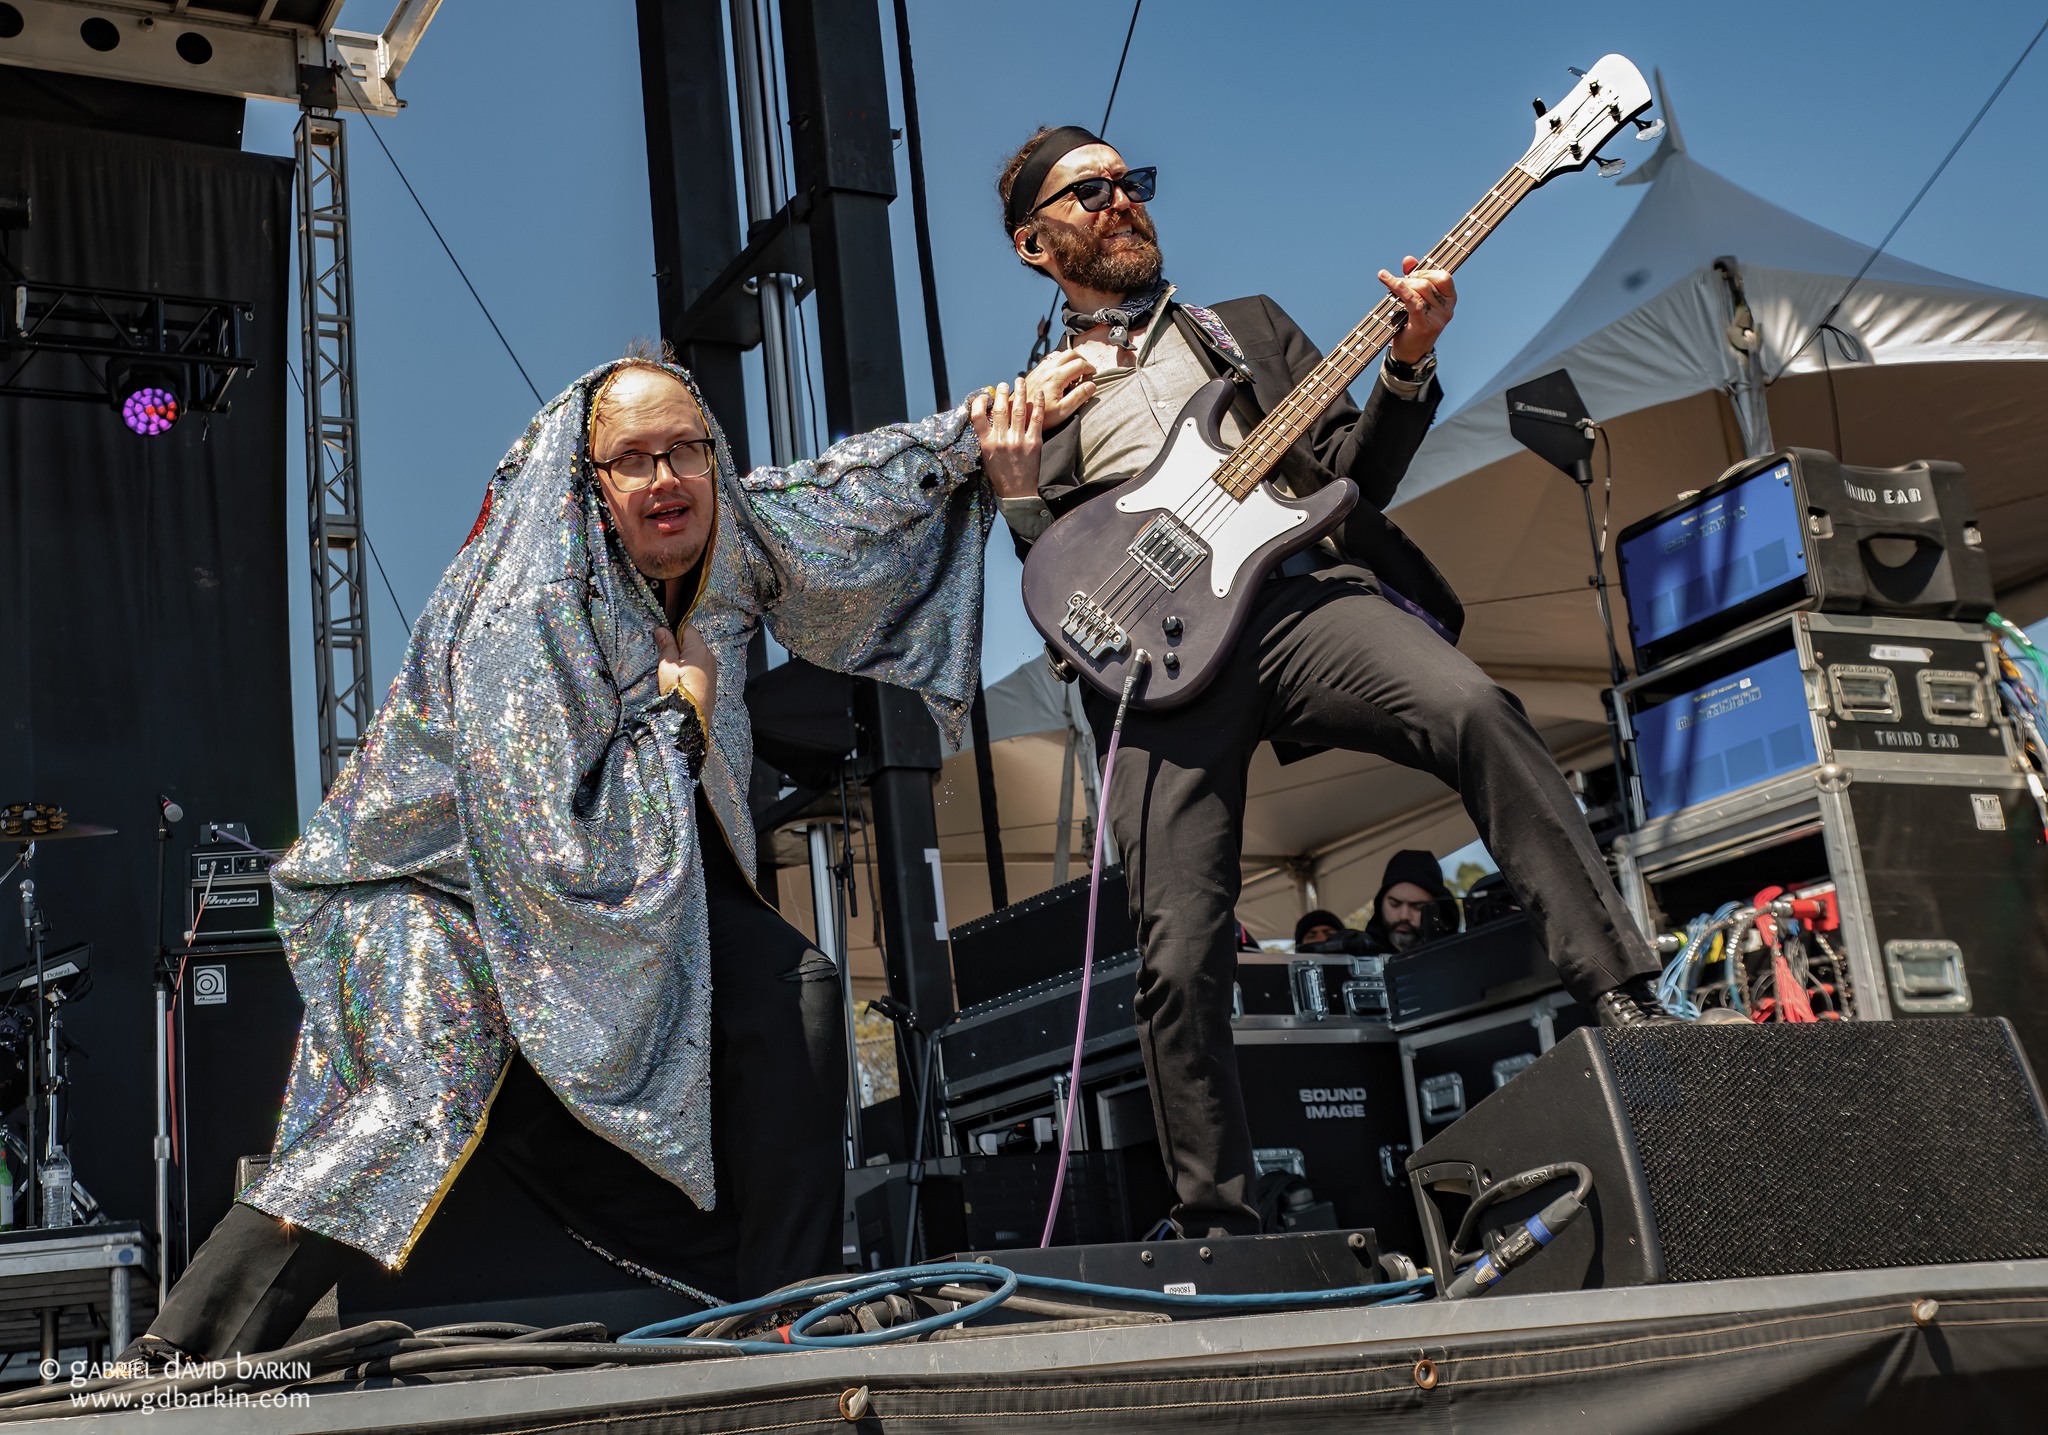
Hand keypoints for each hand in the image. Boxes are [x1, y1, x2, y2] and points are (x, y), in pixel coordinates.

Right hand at [655, 622, 715, 717]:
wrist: (693, 719)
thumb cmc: (678, 691)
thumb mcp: (667, 667)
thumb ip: (666, 646)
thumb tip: (662, 630)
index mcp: (700, 649)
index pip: (687, 628)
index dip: (673, 629)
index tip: (661, 637)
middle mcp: (709, 655)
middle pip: (691, 641)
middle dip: (677, 644)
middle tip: (663, 655)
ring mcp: (712, 668)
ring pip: (694, 654)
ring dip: (682, 656)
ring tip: (670, 669)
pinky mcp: (710, 679)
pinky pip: (698, 665)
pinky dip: (688, 666)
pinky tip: (679, 677)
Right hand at [969, 381, 1043, 499]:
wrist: (1017, 492)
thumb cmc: (1001, 474)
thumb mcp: (987, 456)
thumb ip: (988, 437)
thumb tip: (992, 416)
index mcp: (986, 443)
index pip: (978, 416)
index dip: (980, 402)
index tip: (985, 396)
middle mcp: (1001, 440)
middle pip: (1000, 409)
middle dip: (1002, 392)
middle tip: (1004, 384)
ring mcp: (1018, 441)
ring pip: (1018, 410)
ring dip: (1020, 392)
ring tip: (1020, 381)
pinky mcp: (1034, 443)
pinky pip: (1036, 419)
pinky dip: (1038, 405)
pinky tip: (1039, 394)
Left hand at [1017, 349, 1096, 427]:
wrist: (1019, 416)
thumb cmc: (1042, 417)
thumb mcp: (1063, 411)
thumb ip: (1079, 396)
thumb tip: (1092, 385)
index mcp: (1057, 377)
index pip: (1080, 364)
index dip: (1090, 369)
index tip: (1093, 377)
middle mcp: (1048, 369)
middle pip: (1071, 353)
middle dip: (1082, 360)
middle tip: (1086, 373)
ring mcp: (1040, 369)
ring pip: (1060, 354)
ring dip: (1071, 360)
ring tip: (1075, 374)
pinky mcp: (1035, 371)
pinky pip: (1050, 359)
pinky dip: (1060, 361)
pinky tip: (1061, 374)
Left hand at [1377, 256, 1456, 362]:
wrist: (1410, 353)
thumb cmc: (1412, 323)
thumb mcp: (1416, 299)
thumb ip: (1414, 277)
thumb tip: (1408, 259)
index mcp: (1450, 300)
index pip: (1444, 277)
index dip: (1427, 272)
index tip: (1413, 276)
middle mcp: (1448, 309)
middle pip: (1427, 282)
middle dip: (1410, 279)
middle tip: (1398, 285)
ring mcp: (1438, 318)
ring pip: (1420, 290)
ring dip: (1403, 286)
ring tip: (1393, 290)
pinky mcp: (1424, 325)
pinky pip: (1412, 301)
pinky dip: (1399, 288)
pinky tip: (1387, 280)